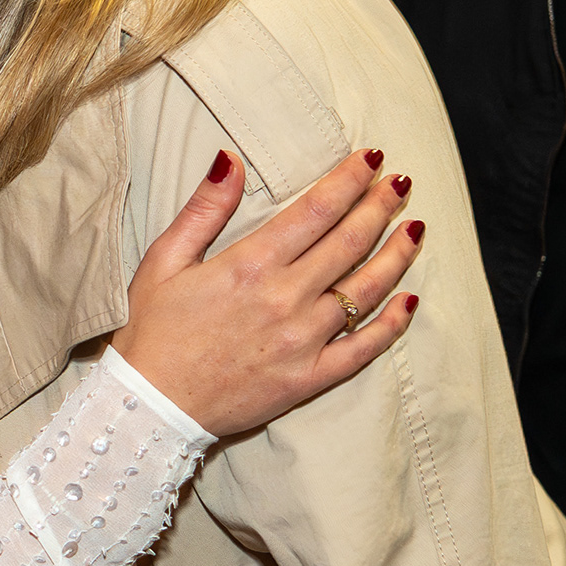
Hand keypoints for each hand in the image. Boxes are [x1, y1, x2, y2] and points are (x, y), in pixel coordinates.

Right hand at [110, 150, 422, 438]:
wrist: (151, 407)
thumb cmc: (153, 332)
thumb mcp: (164, 260)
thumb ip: (203, 209)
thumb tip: (231, 159)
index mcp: (250, 265)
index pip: (316, 211)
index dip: (349, 180)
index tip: (370, 159)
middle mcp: (284, 299)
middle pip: (349, 243)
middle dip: (380, 207)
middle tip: (401, 183)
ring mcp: (302, 341)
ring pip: (365, 290)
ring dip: (396, 255)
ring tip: (414, 228)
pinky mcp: (309, 378)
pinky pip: (363, 349)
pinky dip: (392, 324)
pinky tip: (410, 300)